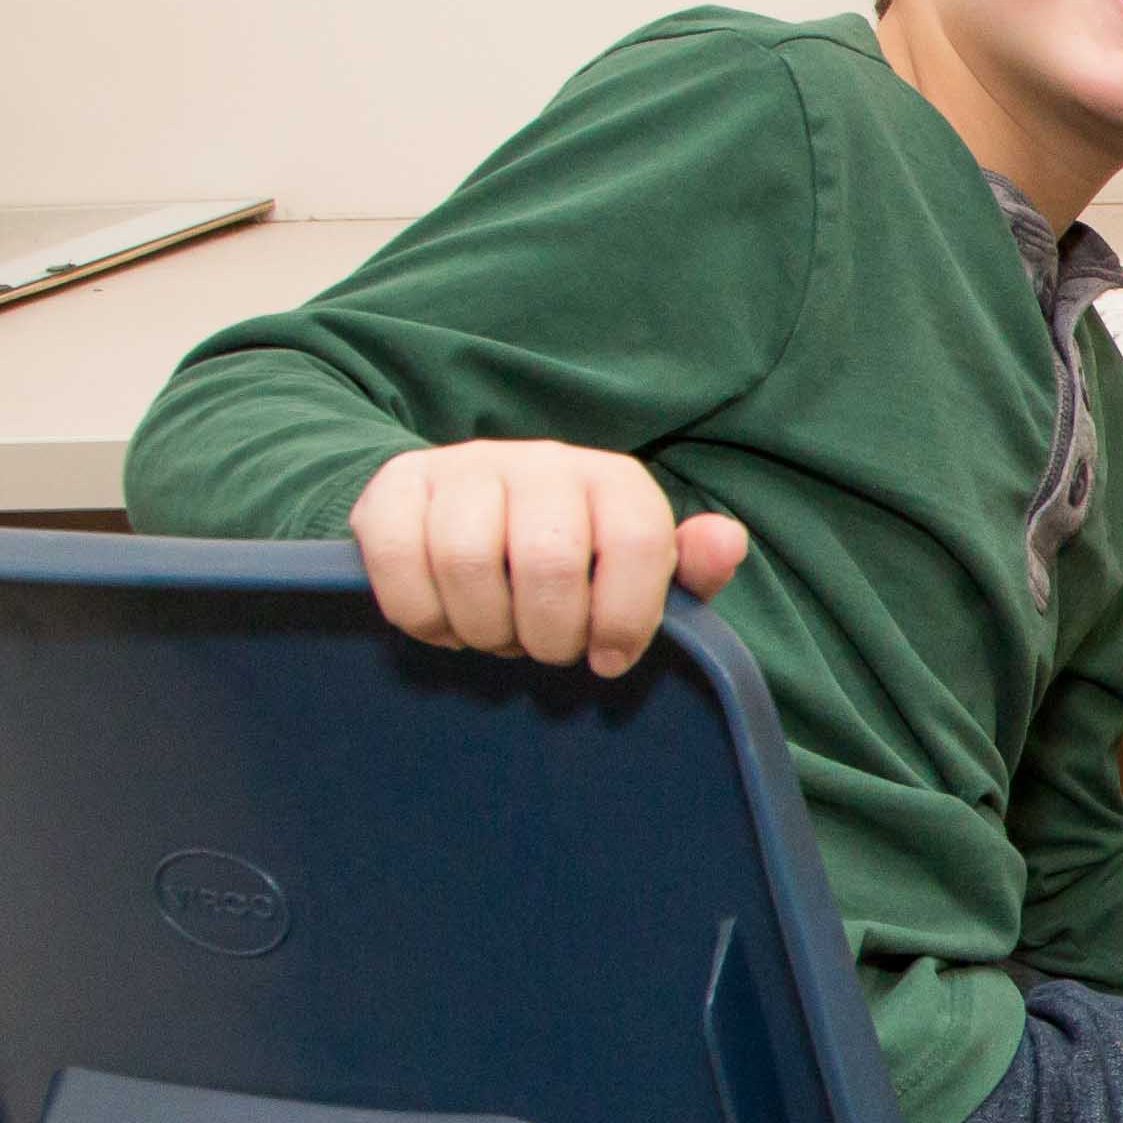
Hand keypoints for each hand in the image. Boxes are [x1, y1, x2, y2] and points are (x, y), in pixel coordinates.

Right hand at [351, 442, 751, 678]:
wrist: (474, 506)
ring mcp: (465, 467)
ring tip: (498, 636)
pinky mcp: (397, 486)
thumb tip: (724, 541)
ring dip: (484, 628)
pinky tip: (447, 625)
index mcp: (615, 481)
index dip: (626, 620)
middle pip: (549, 562)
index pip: (639, 544)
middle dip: (549, 634)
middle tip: (544, 650)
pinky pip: (399, 560)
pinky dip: (423, 616)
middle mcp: (543, 461)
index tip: (611, 660)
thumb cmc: (577, 558)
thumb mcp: (644, 571)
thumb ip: (691, 569)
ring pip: (468, 562)